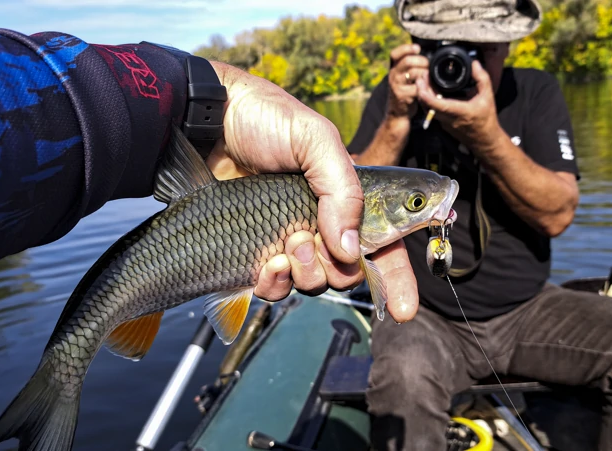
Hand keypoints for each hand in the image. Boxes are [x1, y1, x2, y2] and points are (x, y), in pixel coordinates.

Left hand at [206, 62, 419, 321]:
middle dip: (338, 270)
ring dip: (306, 272)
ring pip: (313, 283)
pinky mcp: (256, 253)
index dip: (396, 279)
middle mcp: (322, 224)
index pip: (382, 245)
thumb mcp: (316, 140)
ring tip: (287, 243)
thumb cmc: (267, 121)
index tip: (402, 310)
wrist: (209, 123)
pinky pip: (275, 288)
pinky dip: (274, 284)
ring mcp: (288, 241)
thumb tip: (349, 249)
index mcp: (346, 199)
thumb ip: (343, 190)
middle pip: (347, 272)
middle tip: (310, 240)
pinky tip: (267, 262)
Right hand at [387, 43, 428, 119]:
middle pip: (408, 61)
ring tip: (430, 80)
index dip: (406, 48)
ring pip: (415, 73)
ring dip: (426, 75)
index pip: (395, 54)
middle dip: (423, 62)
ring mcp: (397, 86)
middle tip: (428, 67)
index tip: (417, 48)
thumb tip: (429, 54)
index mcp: (394, 68)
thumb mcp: (404, 78)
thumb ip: (411, 67)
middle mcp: (393, 75)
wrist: (397, 114)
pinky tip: (430, 91)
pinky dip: (427, 88)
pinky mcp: (403, 96)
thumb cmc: (405, 93)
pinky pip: (418, 87)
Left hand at [416, 60, 504, 156]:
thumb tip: (475, 64)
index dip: (424, 92)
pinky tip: (431, 91)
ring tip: (424, 81)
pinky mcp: (443, 124)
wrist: (485, 140)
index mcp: (457, 111)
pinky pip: (431, 112)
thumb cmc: (486, 120)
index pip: (434, 104)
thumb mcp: (488, 97)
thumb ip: (482, 79)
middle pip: (426, 104)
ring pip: (427, 108)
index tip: (421, 80)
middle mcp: (447, 118)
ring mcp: (443, 123)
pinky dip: (428, 101)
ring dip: (424, 95)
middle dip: (421, 89)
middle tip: (421, 76)